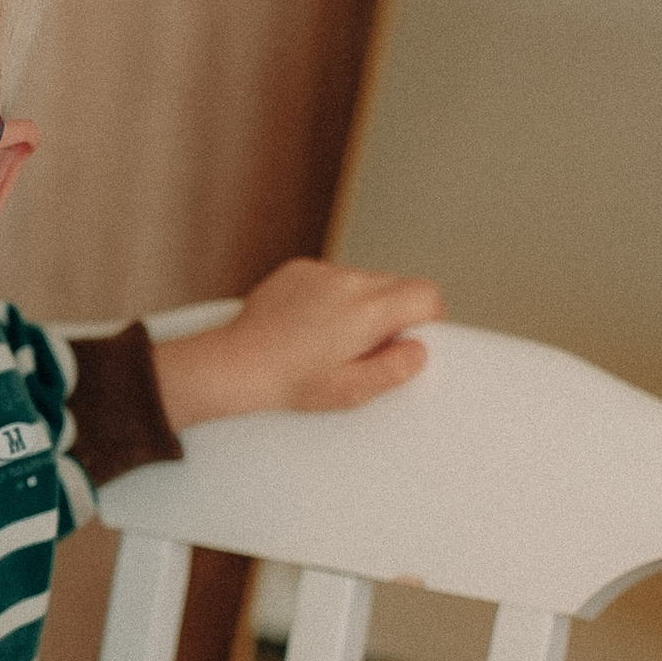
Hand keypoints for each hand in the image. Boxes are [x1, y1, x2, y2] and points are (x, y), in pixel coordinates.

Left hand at [153, 259, 441, 430]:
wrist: (235, 364)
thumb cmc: (290, 382)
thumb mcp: (349, 391)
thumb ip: (393, 369)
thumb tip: (419, 350)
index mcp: (368, 311)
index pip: (426, 293)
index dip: (426, 318)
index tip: (409, 339)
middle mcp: (348, 282)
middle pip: (397, 285)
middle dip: (393, 313)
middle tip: (367, 347)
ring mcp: (322, 271)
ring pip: (364, 281)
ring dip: (361, 304)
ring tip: (332, 339)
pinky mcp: (299, 269)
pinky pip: (332, 277)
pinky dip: (330, 296)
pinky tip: (307, 325)